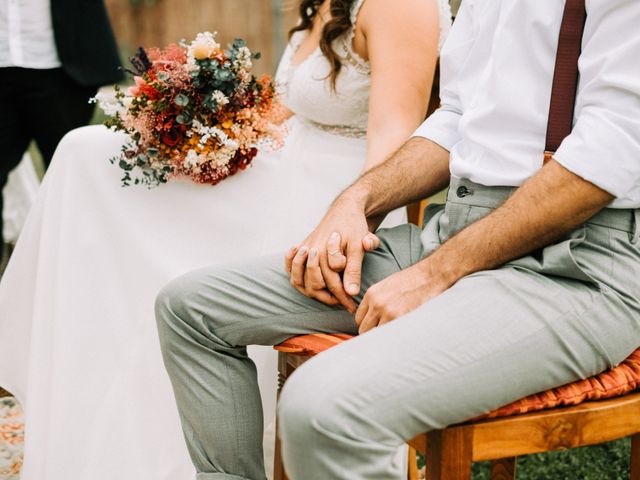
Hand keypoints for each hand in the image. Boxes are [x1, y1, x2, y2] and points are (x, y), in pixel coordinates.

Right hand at [284, 197, 378, 312]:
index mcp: (323, 251)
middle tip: (344, 302)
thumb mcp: (359, 246)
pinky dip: (294, 275)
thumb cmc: (354, 226)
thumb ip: (354, 269)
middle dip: (329, 296)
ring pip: (297, 279)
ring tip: (329, 296)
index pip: (331, 283)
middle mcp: (310, 251)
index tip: (352, 307)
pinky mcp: (302, 247)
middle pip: (312, 285)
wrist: (345, 208)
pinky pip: (290, 266)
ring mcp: (304, 249)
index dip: (343, 297)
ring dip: (311, 291)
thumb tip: (351, 292)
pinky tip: (310, 282)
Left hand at [355, 260, 448, 333]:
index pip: (359, 319)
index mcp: (372, 294)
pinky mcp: (401, 318)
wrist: (431, 275)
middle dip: (373, 335)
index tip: (375, 329)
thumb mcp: (388, 286)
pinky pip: (390, 337)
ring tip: (394, 338)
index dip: (367, 326)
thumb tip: (373, 317)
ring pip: (376, 336)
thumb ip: (377, 300)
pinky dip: (394, 339)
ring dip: (384, 338)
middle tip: (384, 336)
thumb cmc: (413, 280)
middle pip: (364, 330)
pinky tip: (402, 336)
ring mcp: (388, 312)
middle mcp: (377, 303)